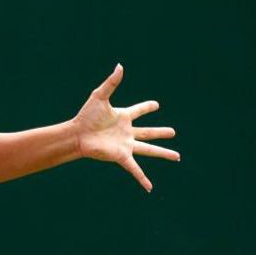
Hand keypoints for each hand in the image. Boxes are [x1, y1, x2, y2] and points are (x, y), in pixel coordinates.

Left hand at [72, 63, 178, 191]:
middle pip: (149, 132)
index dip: (147, 107)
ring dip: (163, 153)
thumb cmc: (86, 116)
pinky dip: (142, 179)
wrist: (77, 134)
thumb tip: (120, 66)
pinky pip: (135, 169)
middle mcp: (127, 132)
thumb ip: (112, 82)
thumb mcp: (100, 96)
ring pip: (149, 150)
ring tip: (177, 156)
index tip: (156, 105)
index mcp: (123, 117)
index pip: (138, 111)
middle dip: (161, 132)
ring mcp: (126, 145)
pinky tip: (150, 188)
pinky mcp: (122, 156)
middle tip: (173, 132)